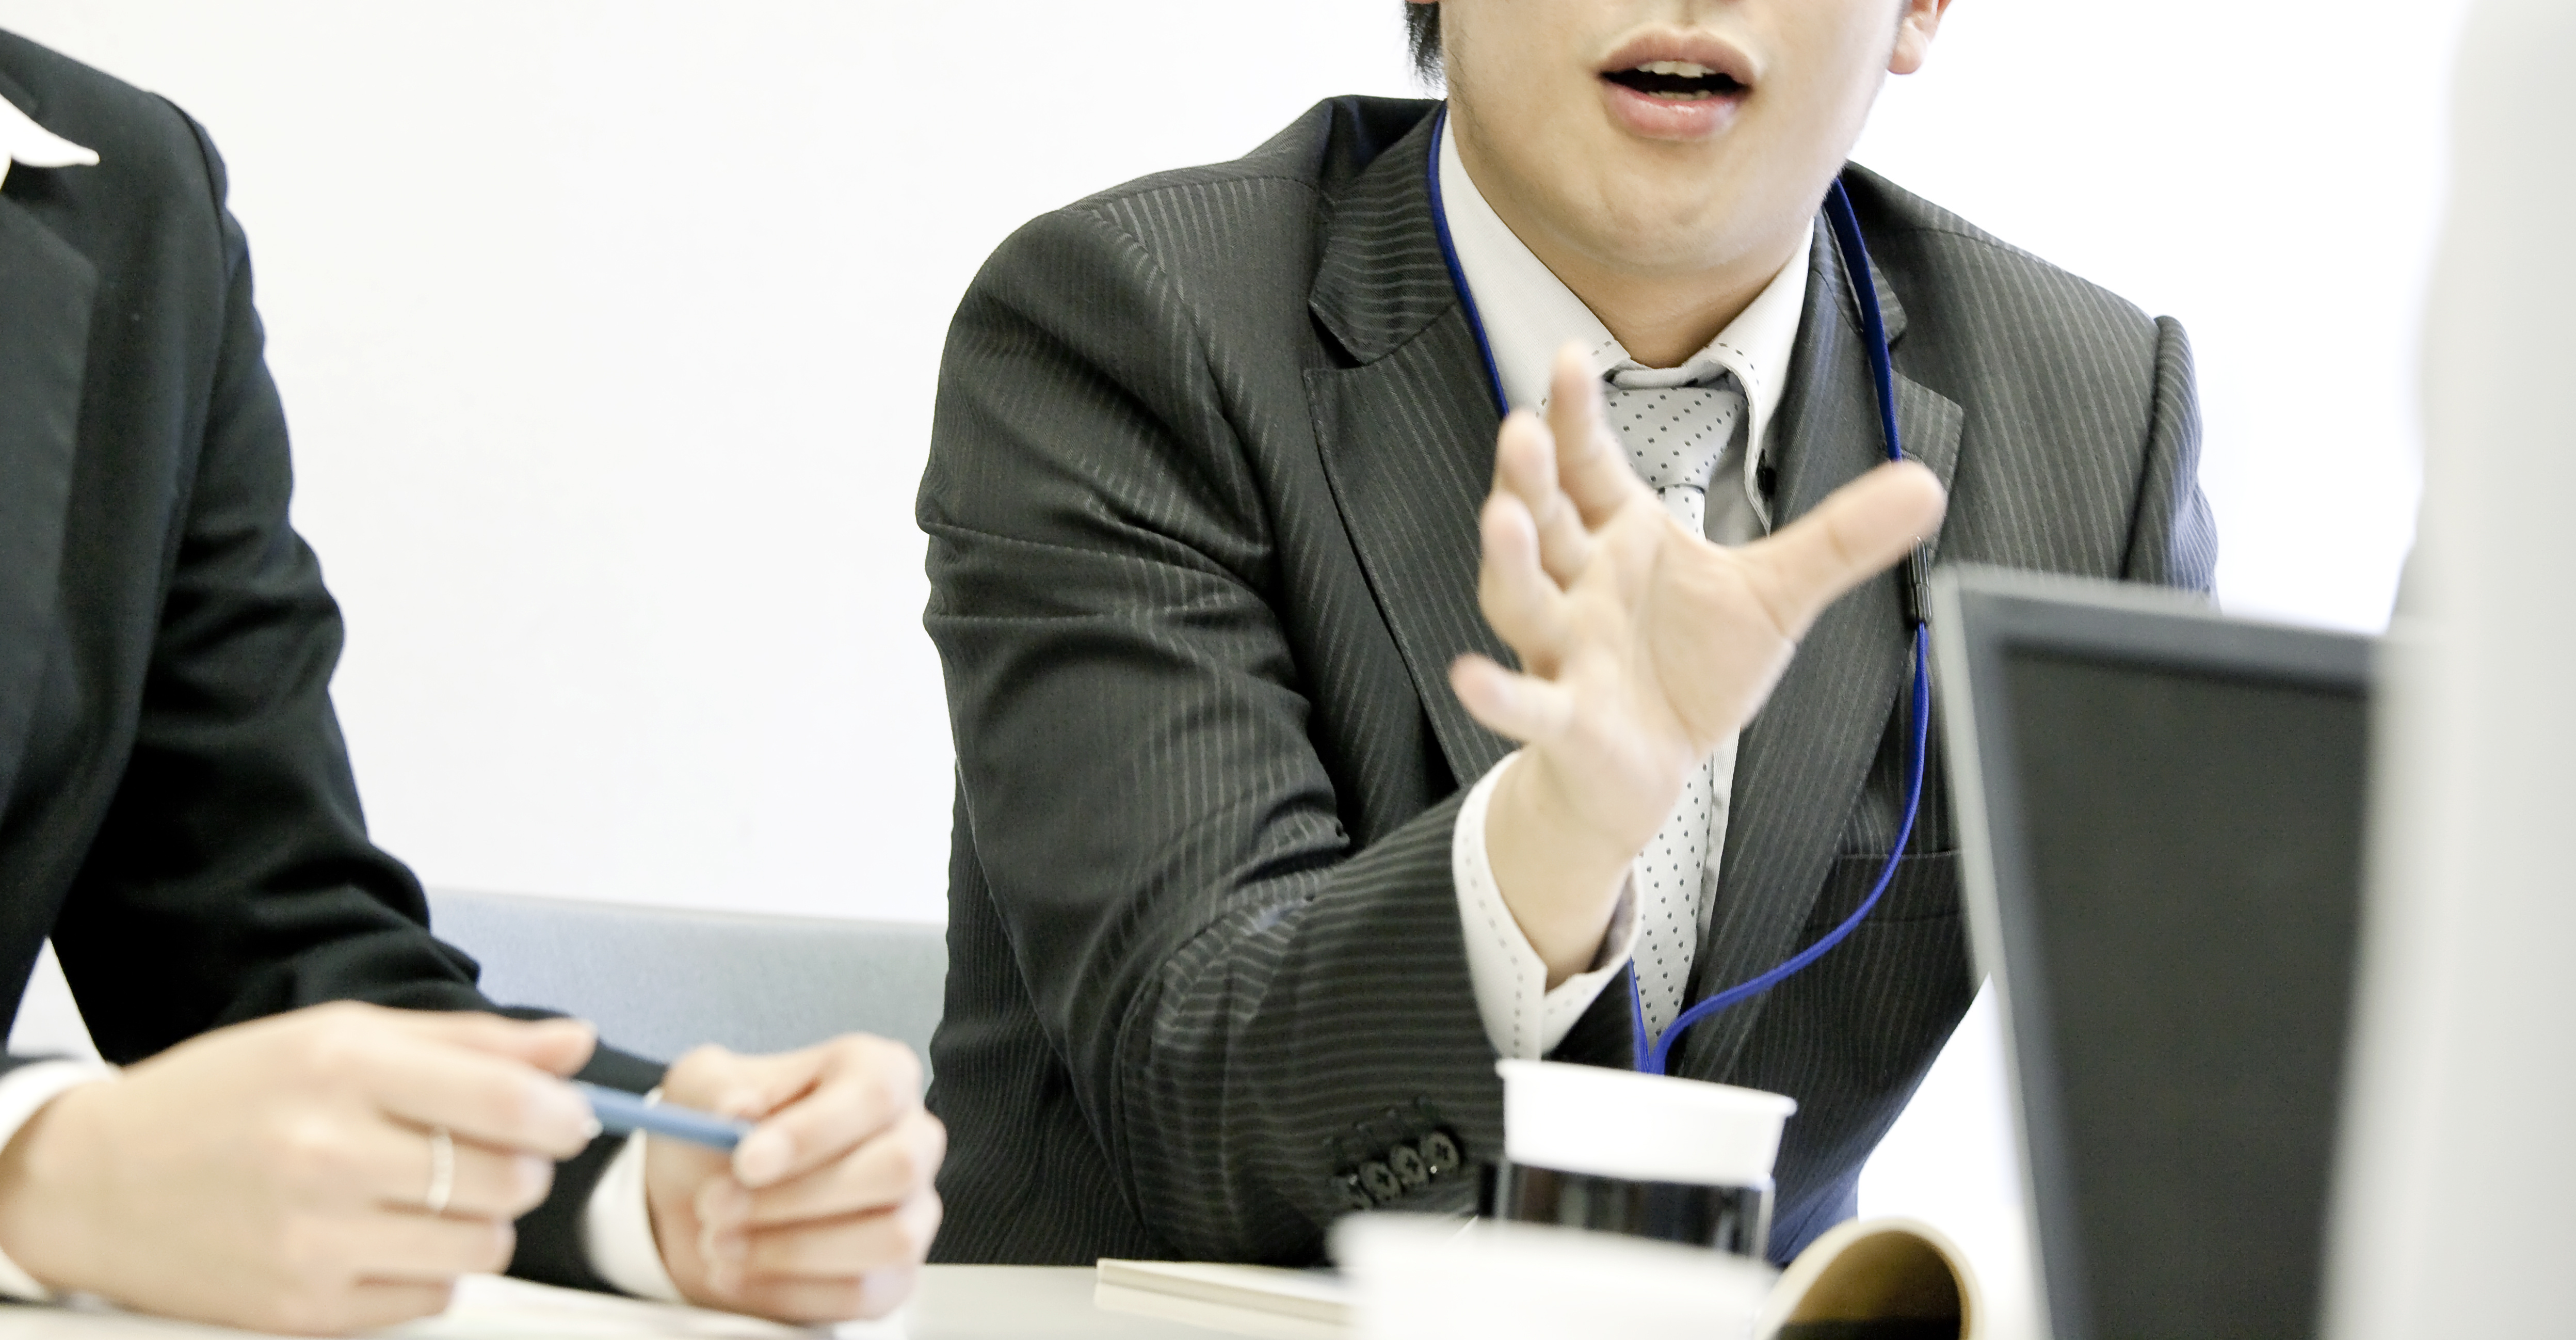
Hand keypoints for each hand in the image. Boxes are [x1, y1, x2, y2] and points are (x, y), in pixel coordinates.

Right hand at [0, 1003, 598, 1334]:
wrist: (95, 1182)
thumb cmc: (223, 1099)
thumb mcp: (339, 1036)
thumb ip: (471, 1042)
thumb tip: (575, 1046)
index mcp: (340, 1068)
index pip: (505, 1103)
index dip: (562, 1114)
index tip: (569, 1117)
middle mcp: (325, 1154)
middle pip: (510, 1181)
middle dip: (523, 1166)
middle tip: (488, 1153)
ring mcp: (313, 1240)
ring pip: (484, 1247)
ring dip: (483, 1222)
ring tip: (428, 1194)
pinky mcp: (303, 1308)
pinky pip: (434, 1296)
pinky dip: (432, 1268)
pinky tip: (383, 1234)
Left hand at [643, 1035, 943, 1322]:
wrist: (707, 1191)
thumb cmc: (721, 1128)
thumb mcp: (701, 1087)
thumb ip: (715, 1090)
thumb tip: (739, 1110)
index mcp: (879, 1072)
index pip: (873, 1094)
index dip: (813, 1132)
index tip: (746, 1162)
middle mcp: (912, 1137)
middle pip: (895, 1168)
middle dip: (797, 1197)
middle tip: (716, 1205)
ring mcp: (913, 1209)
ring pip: (889, 1237)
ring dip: (792, 1249)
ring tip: (719, 1242)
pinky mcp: (895, 1273)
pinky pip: (863, 1292)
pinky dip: (790, 1291)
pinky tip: (737, 1273)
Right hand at [1452, 343, 1945, 983]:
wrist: (1650, 771)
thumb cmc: (1691, 672)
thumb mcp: (1776, 596)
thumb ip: (1841, 539)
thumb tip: (1928, 481)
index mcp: (1621, 540)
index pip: (1591, 466)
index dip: (1577, 416)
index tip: (1569, 358)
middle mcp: (1579, 585)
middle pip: (1543, 519)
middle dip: (1529, 475)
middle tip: (1522, 425)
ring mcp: (1564, 651)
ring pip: (1523, 598)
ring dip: (1506, 561)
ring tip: (1501, 519)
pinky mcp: (1563, 718)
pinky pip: (1527, 704)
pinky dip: (1498, 695)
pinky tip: (1469, 678)